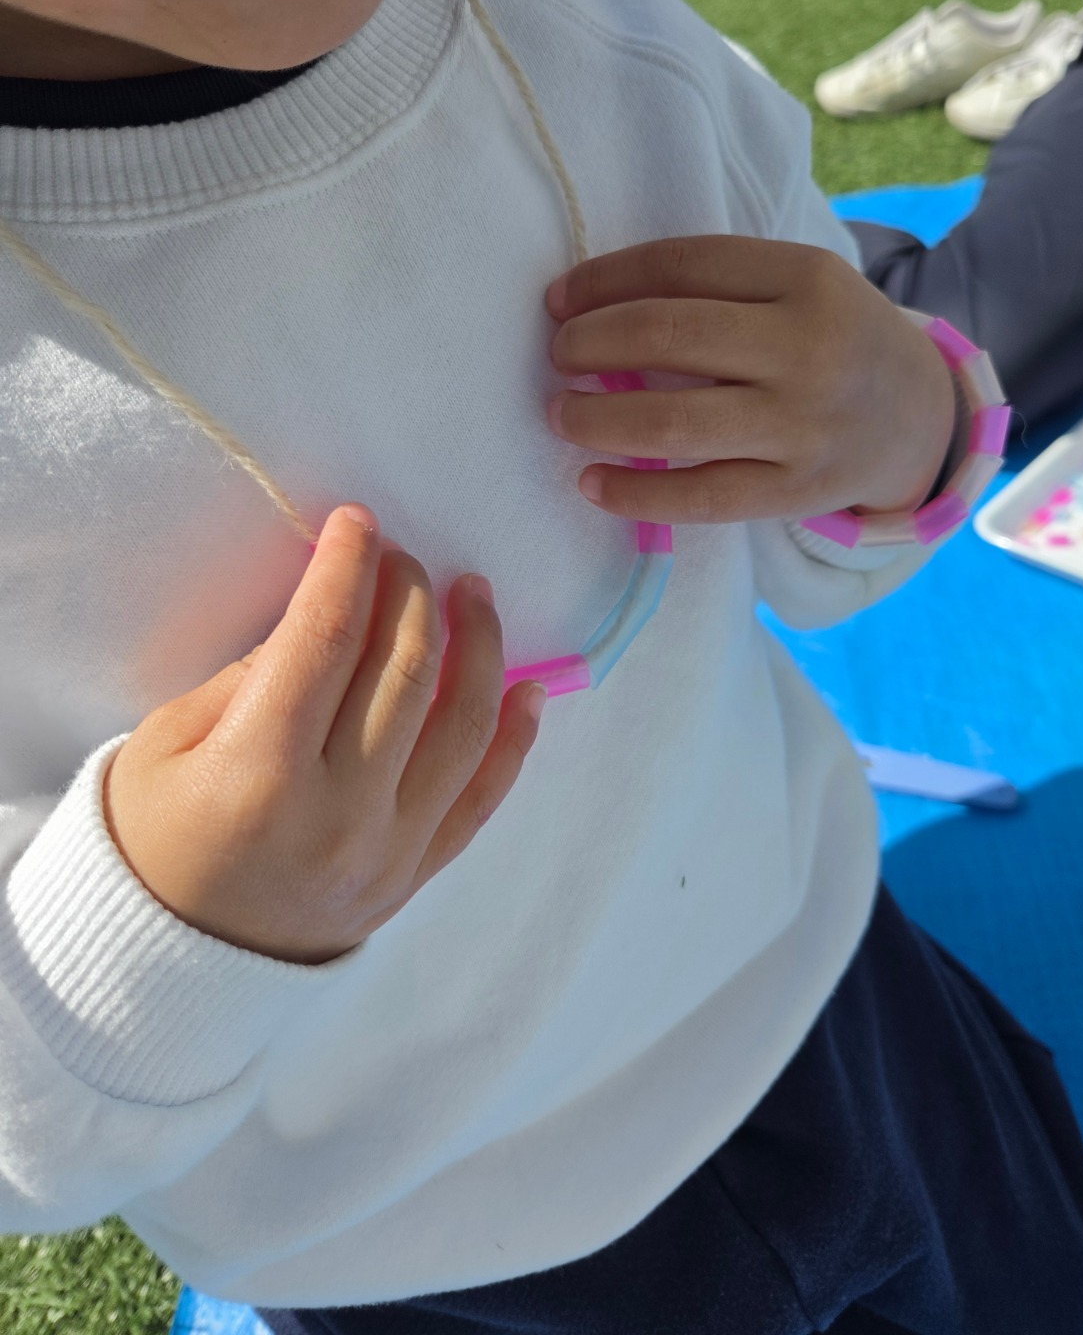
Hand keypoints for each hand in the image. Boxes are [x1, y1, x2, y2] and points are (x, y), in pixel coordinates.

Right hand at [102, 507, 545, 965]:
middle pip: (401, 672)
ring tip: (475, 593)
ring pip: (461, 727)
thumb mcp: (167, 741)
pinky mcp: (416, 874)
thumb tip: (332, 612)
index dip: (347, 569)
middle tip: (403, 555)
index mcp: (258, 772)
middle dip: (410, 594)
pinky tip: (530, 687)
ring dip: (479, 646)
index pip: (324, 640)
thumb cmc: (152, 835)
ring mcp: (388, 850)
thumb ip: (251, 674)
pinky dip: (514, 740)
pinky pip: (482, 798)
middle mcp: (336, 812)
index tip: (359, 523)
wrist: (168, 960)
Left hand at [544, 237, 955, 524]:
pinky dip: (637, 493)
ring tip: (563, 415)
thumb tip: (590, 305)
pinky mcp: (797, 490)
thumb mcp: (799, 287)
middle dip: (590, 344)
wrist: (918, 417)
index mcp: (807, 277)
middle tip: (558, 356)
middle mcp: (809, 346)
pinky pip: (702, 496)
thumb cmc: (833, 340)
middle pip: (670, 337)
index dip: (604, 280)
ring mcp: (804, 424)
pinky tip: (592, 483)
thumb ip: (718, 288)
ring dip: (597, 419)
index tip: (559, 300)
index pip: (681, 265)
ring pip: (676, 422)